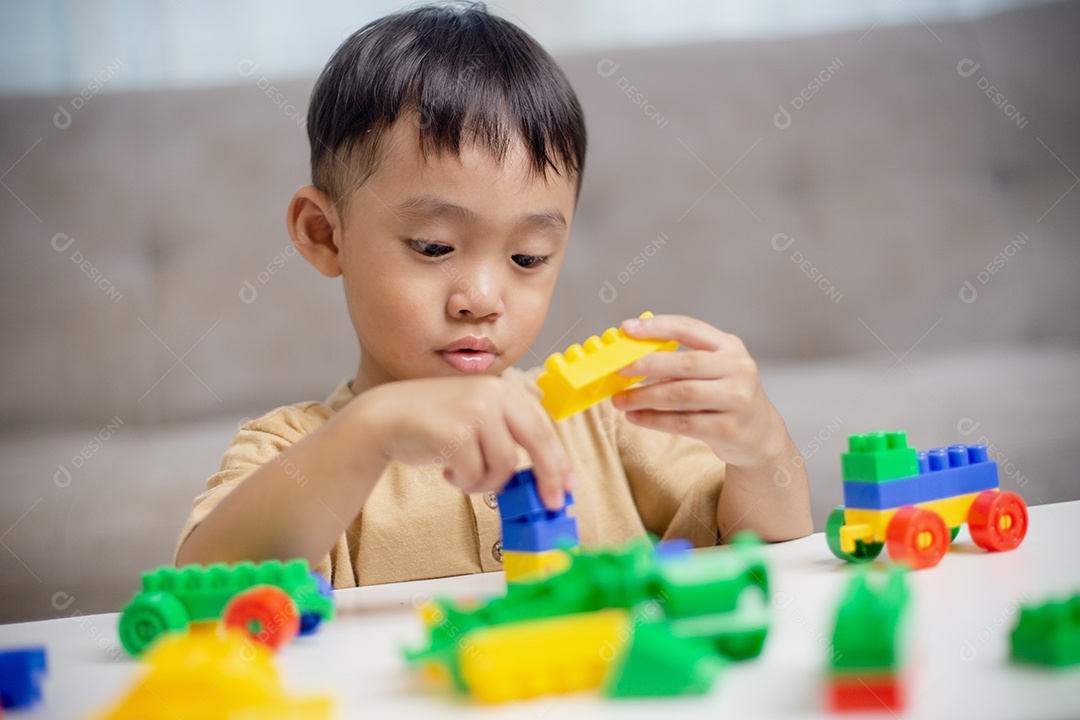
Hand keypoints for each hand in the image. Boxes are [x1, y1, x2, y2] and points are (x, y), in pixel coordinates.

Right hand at [355, 376, 573, 508]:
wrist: (386, 417)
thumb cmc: (434, 423)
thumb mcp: (478, 419)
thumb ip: (508, 437)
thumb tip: (545, 475)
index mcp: (504, 391)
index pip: (542, 429)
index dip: (558, 461)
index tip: (567, 486)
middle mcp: (493, 396)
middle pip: (537, 443)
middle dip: (547, 478)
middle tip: (551, 504)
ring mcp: (475, 413)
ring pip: (503, 467)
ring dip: (484, 481)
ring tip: (463, 473)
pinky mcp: (456, 434)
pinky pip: (475, 475)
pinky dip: (463, 482)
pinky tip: (447, 469)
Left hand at [611, 314, 784, 469]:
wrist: (760, 435)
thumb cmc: (727, 396)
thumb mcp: (714, 369)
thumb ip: (682, 360)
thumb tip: (632, 358)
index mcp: (730, 346)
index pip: (690, 328)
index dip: (657, 326)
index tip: (627, 328)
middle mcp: (738, 369)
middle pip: (685, 363)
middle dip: (646, 364)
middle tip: (617, 368)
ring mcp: (736, 399)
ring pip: (681, 394)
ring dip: (644, 396)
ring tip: (620, 400)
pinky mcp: (728, 429)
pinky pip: (682, 423)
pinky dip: (654, 420)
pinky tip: (635, 417)